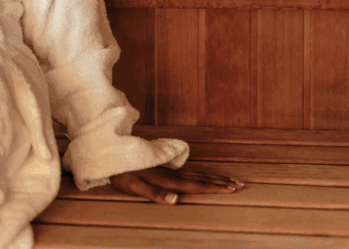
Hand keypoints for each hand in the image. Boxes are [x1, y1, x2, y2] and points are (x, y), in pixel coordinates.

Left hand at [109, 165, 243, 204]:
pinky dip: (199, 173)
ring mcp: (166, 167)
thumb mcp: (133, 185)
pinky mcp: (161, 164)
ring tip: (228, 179)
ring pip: (195, 172)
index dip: (213, 187)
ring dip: (212, 176)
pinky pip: (186, 170)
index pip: (195, 185)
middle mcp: (169, 172)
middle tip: (240, 184)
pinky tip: (202, 174)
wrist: (108, 148)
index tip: (232, 188)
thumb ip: (155, 194)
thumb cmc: (119, 171)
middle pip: (200, 177)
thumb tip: (177, 200)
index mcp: (166, 179)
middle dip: (219, 181)